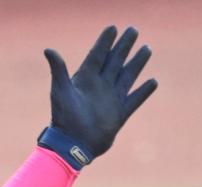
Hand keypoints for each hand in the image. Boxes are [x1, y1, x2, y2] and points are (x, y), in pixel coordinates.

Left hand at [44, 26, 157, 158]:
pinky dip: (144, 91)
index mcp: (86, 79)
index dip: (105, 41)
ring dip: (137, 62)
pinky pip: (135, 100)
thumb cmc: (64, 118)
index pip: (97, 55)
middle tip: (133, 30)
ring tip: (146, 48)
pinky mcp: (119, 115)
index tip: (113, 27)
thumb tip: (48, 50)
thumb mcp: (60, 90)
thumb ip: (58, 70)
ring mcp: (111, 100)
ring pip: (127, 76)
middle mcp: (100, 87)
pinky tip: (153, 81)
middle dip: (124, 46)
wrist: (72, 144)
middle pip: (114, 61)